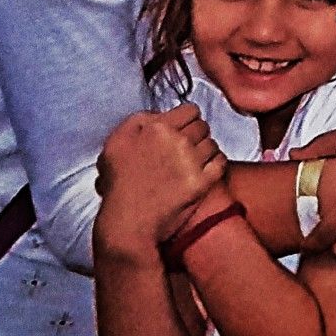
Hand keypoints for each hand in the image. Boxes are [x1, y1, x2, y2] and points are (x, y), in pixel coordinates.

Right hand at [94, 104, 225, 255]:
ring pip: (212, 143)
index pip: (190, 110)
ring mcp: (191, 161)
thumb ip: (138, 121)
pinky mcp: (202, 182)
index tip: (180, 132)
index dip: (186, 120)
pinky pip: (220, 162)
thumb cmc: (119, 186)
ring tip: (193, 162)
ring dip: (205, 151)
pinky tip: (205, 170)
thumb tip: (159, 114)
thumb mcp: (115, 144)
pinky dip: (215, 164)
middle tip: (185, 149)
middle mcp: (177, 141)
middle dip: (196, 135)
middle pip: (203, 126)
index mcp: (156, 128)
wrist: (127, 225)